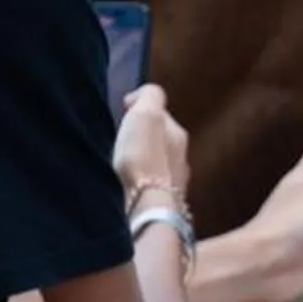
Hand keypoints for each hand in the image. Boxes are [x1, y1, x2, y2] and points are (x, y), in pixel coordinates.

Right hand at [113, 85, 190, 205]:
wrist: (148, 205)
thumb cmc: (144, 158)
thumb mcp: (146, 114)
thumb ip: (149, 96)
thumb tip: (141, 96)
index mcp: (178, 134)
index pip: (161, 114)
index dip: (141, 110)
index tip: (123, 113)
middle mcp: (182, 158)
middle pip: (160, 140)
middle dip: (142, 137)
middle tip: (121, 138)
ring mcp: (174, 184)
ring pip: (156, 164)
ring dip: (141, 161)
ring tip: (121, 163)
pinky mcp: (162, 204)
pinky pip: (150, 185)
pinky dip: (140, 181)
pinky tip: (128, 185)